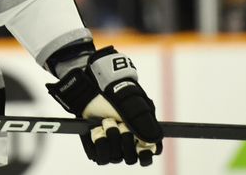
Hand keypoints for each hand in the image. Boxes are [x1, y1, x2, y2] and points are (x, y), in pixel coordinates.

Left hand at [46, 46, 162, 165]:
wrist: (94, 89)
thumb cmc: (118, 96)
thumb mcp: (135, 106)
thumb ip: (146, 125)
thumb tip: (151, 145)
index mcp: (140, 135)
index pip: (147, 155)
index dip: (145, 154)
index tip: (141, 146)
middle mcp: (127, 143)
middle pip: (131, 158)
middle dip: (125, 139)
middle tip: (120, 124)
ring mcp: (112, 145)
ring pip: (116, 157)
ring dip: (112, 137)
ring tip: (106, 121)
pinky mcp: (97, 146)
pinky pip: (101, 157)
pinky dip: (100, 143)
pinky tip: (98, 130)